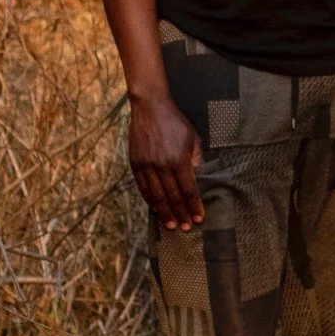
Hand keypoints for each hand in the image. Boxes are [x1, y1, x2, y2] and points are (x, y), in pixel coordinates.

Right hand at [129, 89, 203, 230]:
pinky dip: (150, 200)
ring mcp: (146, 165)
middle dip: (180, 213)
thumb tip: (197, 175)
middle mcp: (161, 165)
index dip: (193, 206)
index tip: (198, 218)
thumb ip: (196, 158)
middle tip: (186, 227)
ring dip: (164, 212)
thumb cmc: (176, 122)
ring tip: (172, 224)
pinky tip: (156, 209)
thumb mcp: (193, 138)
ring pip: (156, 195)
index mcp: (178, 160)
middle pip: (172, 196)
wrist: (150, 107)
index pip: (188, 190)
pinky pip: (142, 187)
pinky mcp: (135, 163)